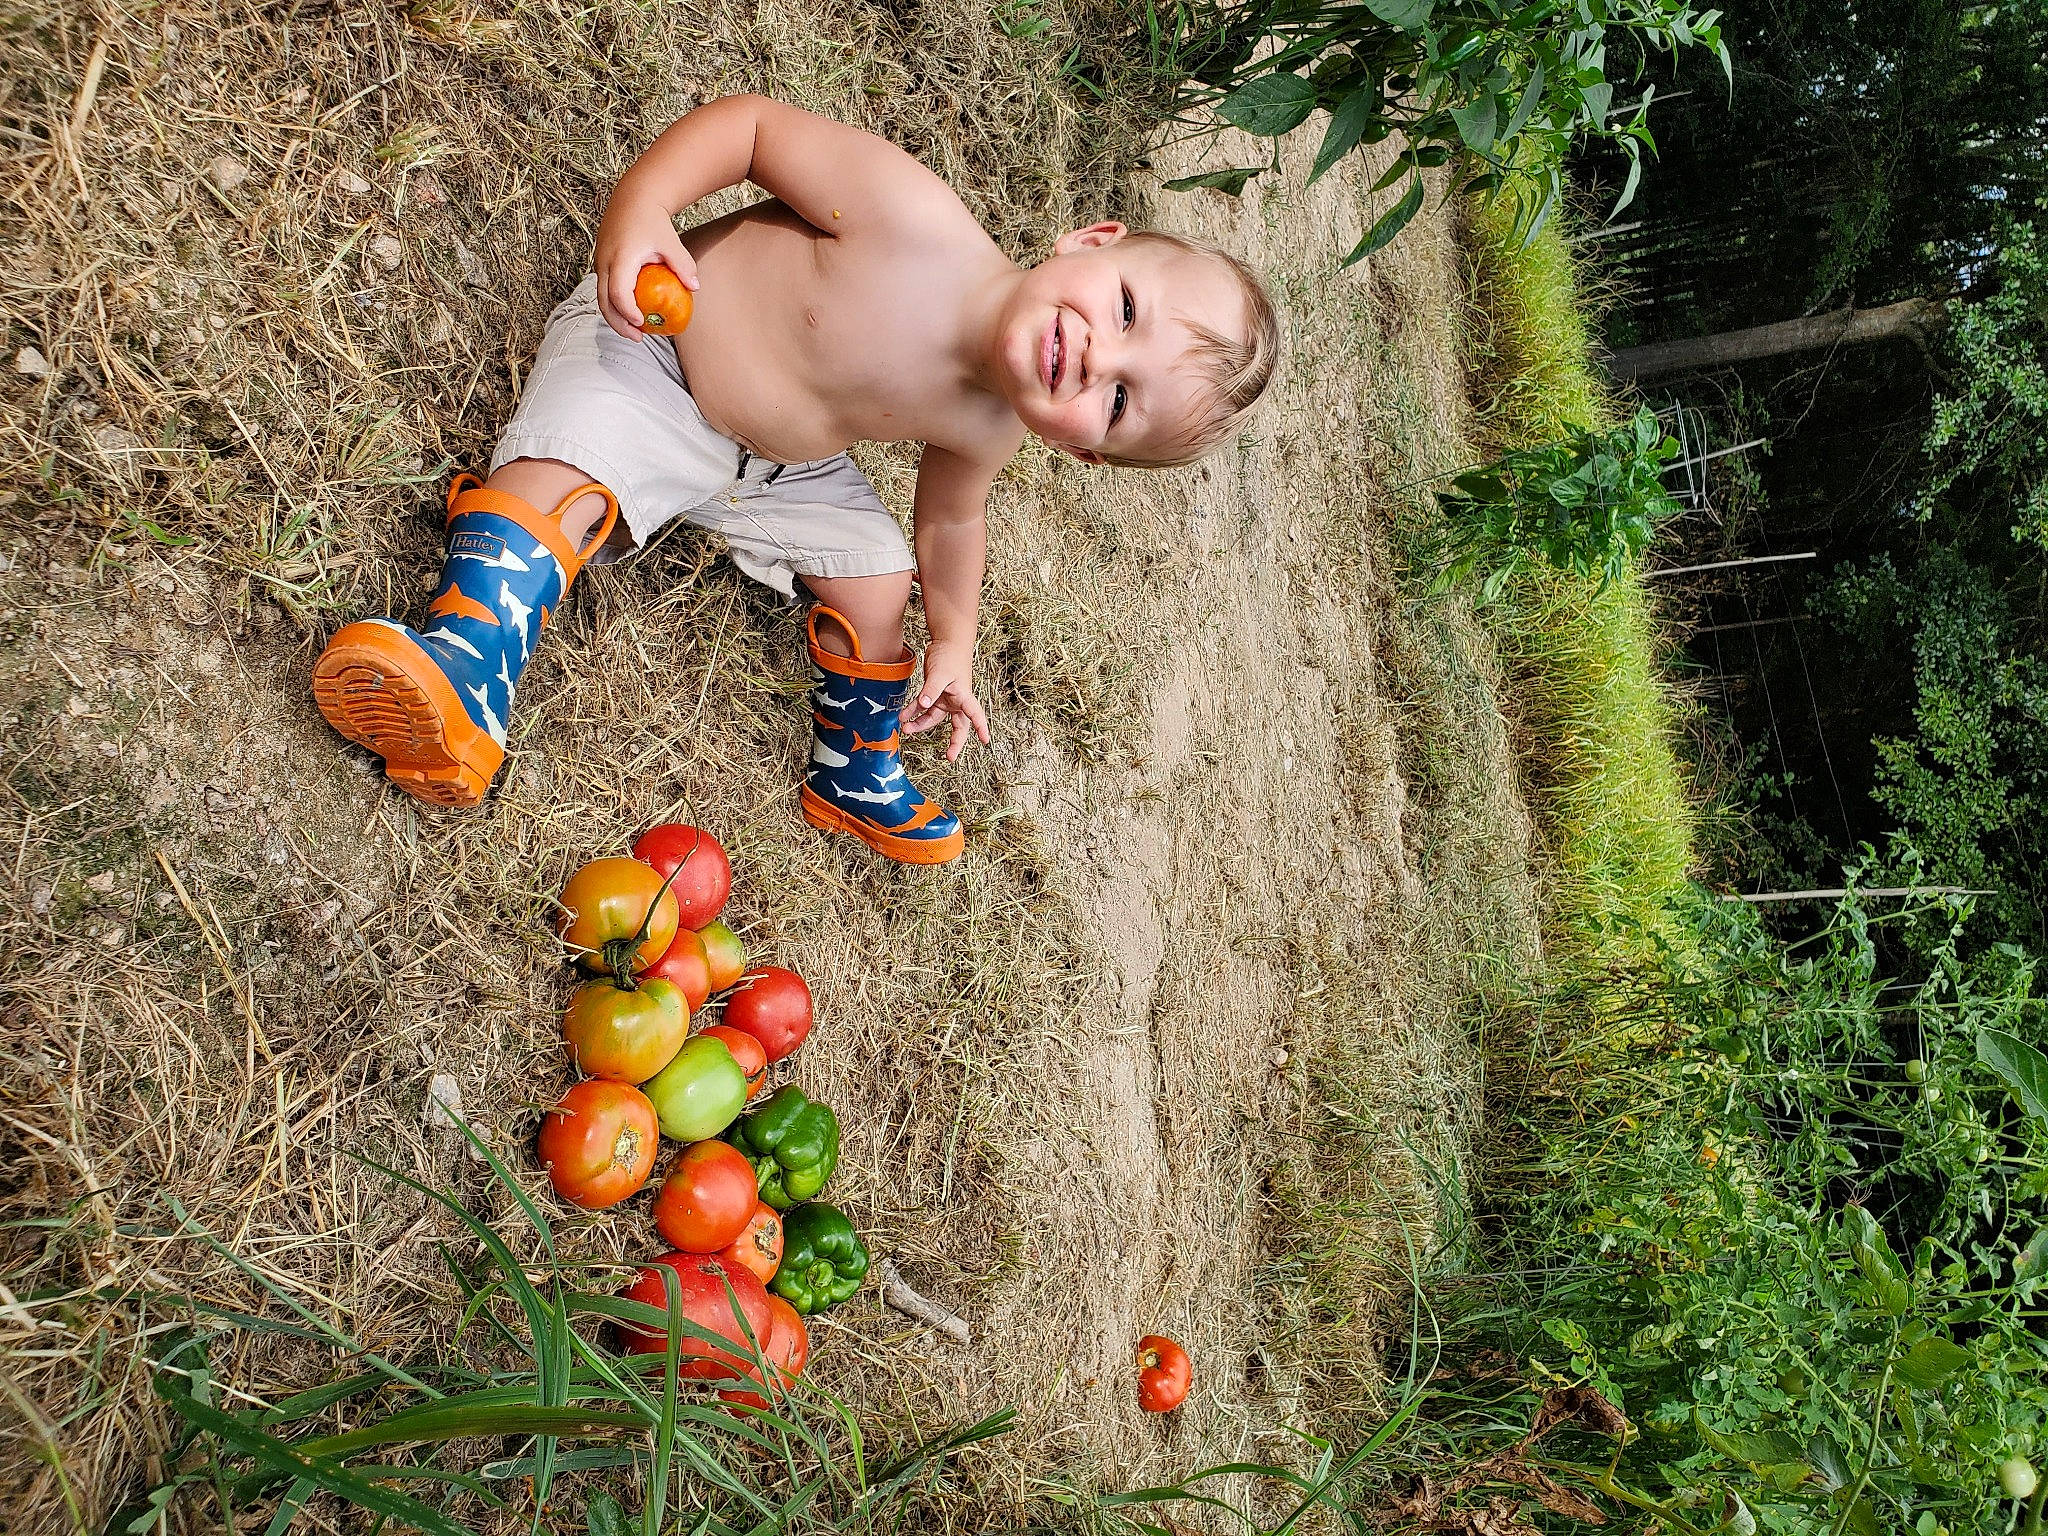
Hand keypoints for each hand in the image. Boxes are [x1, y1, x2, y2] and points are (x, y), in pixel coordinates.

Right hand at [594, 192, 697, 340]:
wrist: (633, 199)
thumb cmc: (653, 221)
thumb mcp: (671, 242)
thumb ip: (683, 265)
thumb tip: (695, 288)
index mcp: (621, 257)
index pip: (619, 292)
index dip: (628, 312)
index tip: (642, 323)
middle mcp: (604, 261)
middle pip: (604, 301)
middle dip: (619, 323)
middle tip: (638, 338)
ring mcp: (599, 262)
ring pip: (600, 297)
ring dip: (615, 317)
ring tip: (634, 331)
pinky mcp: (600, 262)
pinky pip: (603, 289)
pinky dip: (614, 304)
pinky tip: (631, 313)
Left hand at [902, 641, 990, 761]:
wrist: (945, 642)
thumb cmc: (950, 655)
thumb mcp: (940, 673)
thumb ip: (931, 690)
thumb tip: (923, 704)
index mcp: (964, 696)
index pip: (975, 715)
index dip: (981, 728)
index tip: (985, 741)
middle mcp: (956, 701)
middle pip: (958, 726)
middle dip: (954, 742)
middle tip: (949, 757)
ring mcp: (945, 699)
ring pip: (934, 718)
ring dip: (920, 725)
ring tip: (906, 729)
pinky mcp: (934, 694)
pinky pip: (923, 707)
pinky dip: (913, 712)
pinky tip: (903, 716)